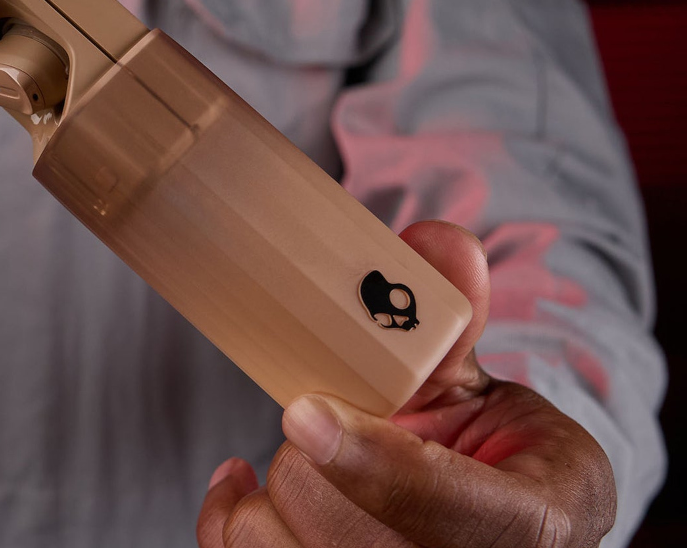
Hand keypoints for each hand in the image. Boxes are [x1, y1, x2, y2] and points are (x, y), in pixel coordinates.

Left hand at [197, 220, 616, 547]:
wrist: (489, 531)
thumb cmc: (489, 460)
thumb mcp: (488, 390)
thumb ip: (456, 319)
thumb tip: (437, 240)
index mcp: (530, 526)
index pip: (445, 511)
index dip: (371, 465)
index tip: (302, 412)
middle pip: (342, 522)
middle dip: (316, 453)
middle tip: (326, 414)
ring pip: (285, 542)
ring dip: (281, 481)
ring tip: (312, 455)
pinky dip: (228, 512)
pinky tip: (242, 482)